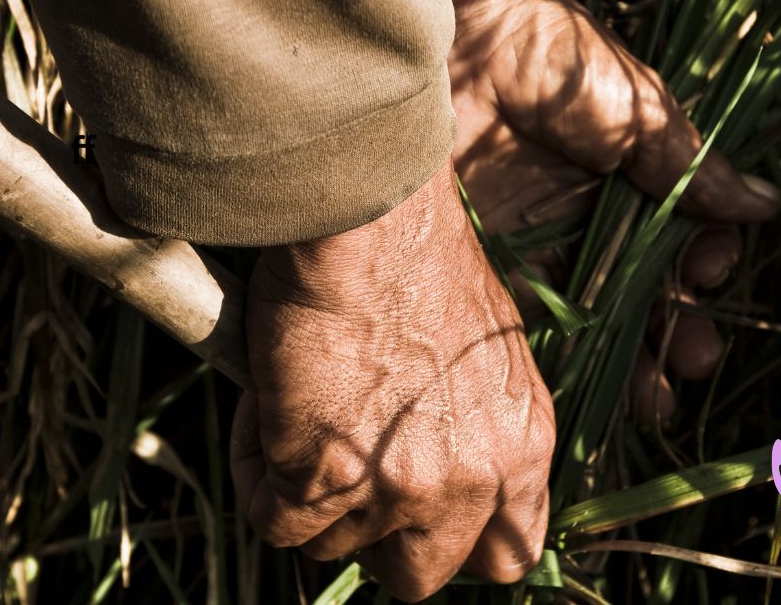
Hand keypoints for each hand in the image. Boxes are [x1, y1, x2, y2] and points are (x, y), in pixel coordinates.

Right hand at [231, 161, 554, 600]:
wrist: (368, 212)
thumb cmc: (418, 255)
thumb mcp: (485, 350)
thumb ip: (475, 422)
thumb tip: (430, 453)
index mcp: (523, 446)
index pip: (511, 556)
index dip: (458, 545)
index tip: (420, 514)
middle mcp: (473, 481)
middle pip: (420, 578)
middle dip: (375, 538)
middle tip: (344, 477)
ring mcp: (400, 487)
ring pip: (334, 548)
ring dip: (307, 497)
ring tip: (296, 415)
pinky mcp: (324, 480)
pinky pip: (275, 524)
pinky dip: (257, 476)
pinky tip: (263, 412)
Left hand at [444, 0, 780, 421]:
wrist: (458, 42)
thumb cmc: (552, 58)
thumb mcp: (636, 108)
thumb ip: (689, 167)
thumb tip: (763, 207)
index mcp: (629, 182)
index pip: (679, 239)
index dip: (702, 263)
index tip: (711, 270)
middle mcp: (587, 220)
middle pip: (639, 292)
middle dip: (672, 331)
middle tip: (693, 358)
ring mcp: (537, 245)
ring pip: (591, 320)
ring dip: (628, 363)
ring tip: (657, 402)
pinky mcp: (486, 264)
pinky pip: (528, 323)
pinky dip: (558, 362)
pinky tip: (590, 394)